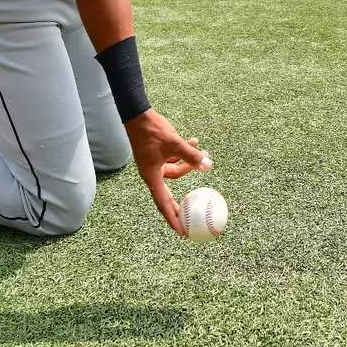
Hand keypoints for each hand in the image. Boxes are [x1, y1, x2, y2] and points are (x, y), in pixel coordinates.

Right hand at [124, 108, 211, 234]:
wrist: (138, 114)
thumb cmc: (152, 131)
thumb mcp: (174, 143)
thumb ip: (191, 155)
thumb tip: (208, 165)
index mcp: (152, 176)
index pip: (163, 203)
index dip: (172, 218)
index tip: (181, 231)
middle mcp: (153, 173)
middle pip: (169, 192)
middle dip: (182, 200)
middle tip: (193, 215)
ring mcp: (154, 164)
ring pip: (175, 170)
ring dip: (188, 162)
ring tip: (200, 148)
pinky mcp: (157, 154)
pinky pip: (173, 159)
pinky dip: (184, 153)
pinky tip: (194, 141)